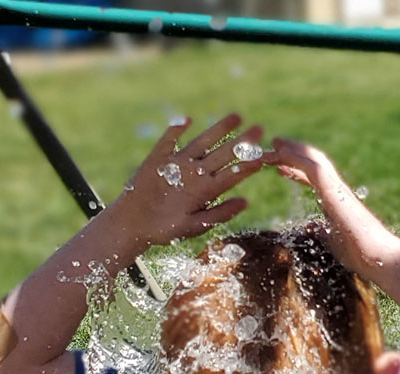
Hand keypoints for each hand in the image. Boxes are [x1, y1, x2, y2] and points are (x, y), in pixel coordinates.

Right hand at [115, 112, 269, 249]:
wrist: (135, 225)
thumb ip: (219, 214)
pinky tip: (187, 120)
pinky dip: (176, 131)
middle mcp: (196, 174)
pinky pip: (168, 141)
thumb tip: (246, 202)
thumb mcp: (194, 226)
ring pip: (202, 142)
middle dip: (240, 142)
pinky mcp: (159, 158)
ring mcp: (179, 164)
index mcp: (206, 190)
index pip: (232, 174)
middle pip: (223, 154)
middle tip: (260, 128)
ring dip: (218, 129)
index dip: (248, 164)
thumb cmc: (165, 230)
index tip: (264, 155)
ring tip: (237, 117)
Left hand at [269, 137, 399, 281]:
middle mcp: (336, 188)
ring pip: (312, 158)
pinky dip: (294, 157)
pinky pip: (310, 166)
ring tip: (275, 143)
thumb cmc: (357, 253)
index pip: (313, 178)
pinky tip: (279, 153)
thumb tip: (312, 228)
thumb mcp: (331, 240)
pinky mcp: (333, 189)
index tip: (280, 168)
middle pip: (313, 162)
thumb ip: (321, 231)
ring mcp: (336, 186)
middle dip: (293, 153)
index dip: (296, 170)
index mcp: (335, 199)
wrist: (376, 254)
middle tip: (275, 145)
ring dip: (292, 150)